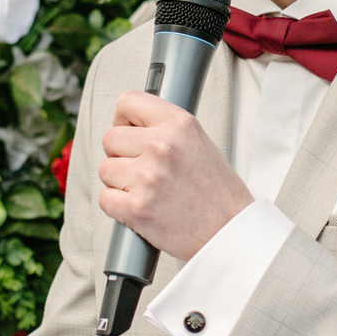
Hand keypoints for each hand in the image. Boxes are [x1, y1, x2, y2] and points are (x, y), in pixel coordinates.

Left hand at [97, 90, 253, 260]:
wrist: (231, 234)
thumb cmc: (218, 195)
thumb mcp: (199, 144)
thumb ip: (165, 130)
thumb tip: (131, 126)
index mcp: (179, 124)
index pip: (128, 101)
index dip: (123, 119)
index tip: (128, 131)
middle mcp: (161, 146)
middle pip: (110, 138)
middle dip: (121, 155)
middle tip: (141, 170)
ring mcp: (147, 177)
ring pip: (105, 169)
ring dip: (119, 182)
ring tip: (147, 191)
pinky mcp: (136, 207)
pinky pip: (105, 199)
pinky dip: (118, 207)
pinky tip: (141, 207)